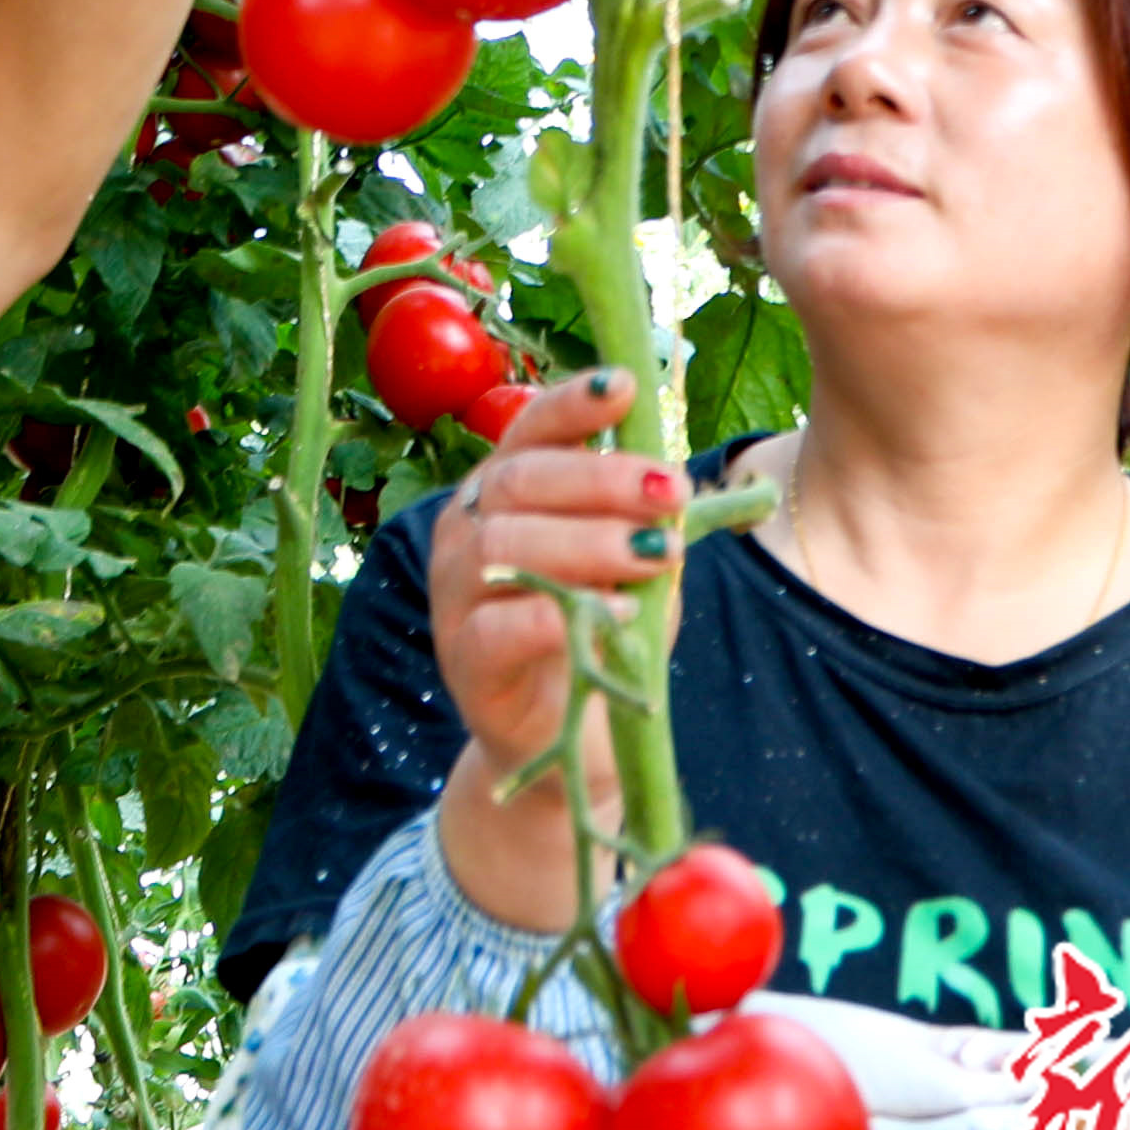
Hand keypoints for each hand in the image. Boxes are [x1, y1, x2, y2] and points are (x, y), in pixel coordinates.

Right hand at [424, 368, 667, 924]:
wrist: (561, 741)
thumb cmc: (598, 635)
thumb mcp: (634, 568)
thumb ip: (647, 525)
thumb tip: (675, 482)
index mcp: (504, 492)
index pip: (530, 431)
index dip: (573, 404)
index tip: (626, 388)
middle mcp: (466, 530)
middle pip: (520, 481)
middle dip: (601, 479)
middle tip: (670, 490)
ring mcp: (455, 594)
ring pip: (506, 546)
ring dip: (588, 543)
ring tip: (655, 556)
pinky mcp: (464, 660)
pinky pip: (500, 627)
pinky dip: (560, 616)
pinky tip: (616, 616)